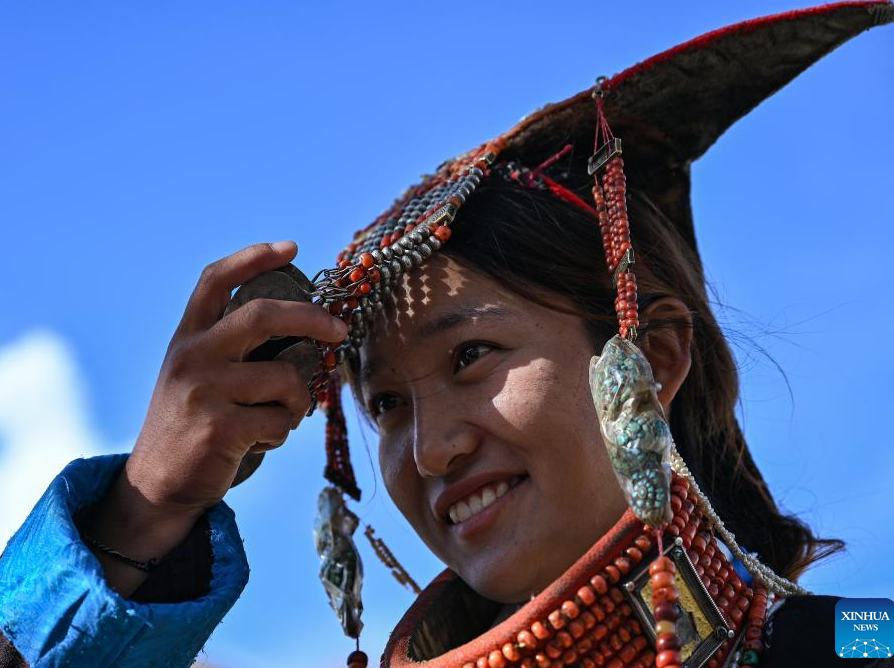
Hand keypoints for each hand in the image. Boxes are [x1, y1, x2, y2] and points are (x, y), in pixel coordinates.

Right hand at [81, 241, 347, 593]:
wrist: (157, 484)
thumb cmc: (193, 424)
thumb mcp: (198, 374)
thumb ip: (233, 349)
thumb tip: (305, 330)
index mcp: (188, 337)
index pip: (216, 280)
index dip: (254, 257)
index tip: (291, 247)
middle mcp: (192, 356)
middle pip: (263, 315)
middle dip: (312, 318)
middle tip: (339, 330)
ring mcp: (204, 391)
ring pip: (285, 378)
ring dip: (298, 402)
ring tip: (278, 417)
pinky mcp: (219, 428)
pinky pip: (281, 420)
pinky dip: (283, 432)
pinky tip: (261, 441)